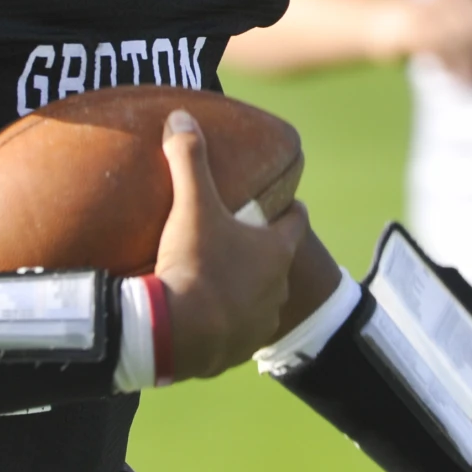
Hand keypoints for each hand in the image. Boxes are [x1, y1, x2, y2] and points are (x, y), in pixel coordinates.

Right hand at [154, 110, 304, 381]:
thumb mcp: (191, 205)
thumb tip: (181, 117)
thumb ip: (189, 159)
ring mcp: (258, 325)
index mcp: (275, 251)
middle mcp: (276, 290)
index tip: (284, 202)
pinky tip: (203, 319)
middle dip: (263, 252)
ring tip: (220, 281)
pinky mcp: (235, 354)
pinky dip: (225, 325)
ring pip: (260, 302)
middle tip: (239, 240)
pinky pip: (235, 335)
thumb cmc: (194, 264)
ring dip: (246, 292)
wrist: (176, 334)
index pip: (295, 222)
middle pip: (277, 263)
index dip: (290, 209)